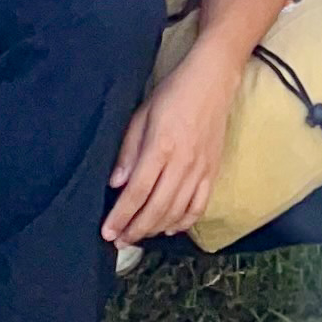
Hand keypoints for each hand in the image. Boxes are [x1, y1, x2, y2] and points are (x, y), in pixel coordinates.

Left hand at [105, 57, 236, 246]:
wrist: (213, 80)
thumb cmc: (173, 93)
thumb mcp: (141, 115)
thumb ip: (128, 151)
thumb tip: (116, 184)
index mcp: (161, 147)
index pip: (137, 192)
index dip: (121, 216)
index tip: (107, 232)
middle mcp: (183, 163)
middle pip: (156, 208)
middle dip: (135, 229)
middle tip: (119, 242)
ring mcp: (201, 168)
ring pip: (177, 211)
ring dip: (156, 228)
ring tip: (139, 236)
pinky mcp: (213, 170)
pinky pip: (200, 204)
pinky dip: (184, 221)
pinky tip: (170, 227)